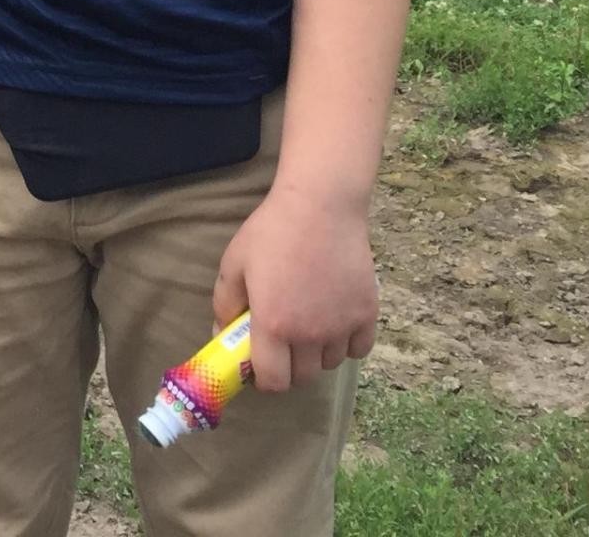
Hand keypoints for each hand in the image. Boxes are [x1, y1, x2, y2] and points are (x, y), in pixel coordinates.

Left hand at [212, 184, 379, 392]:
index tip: (259, 365)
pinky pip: (358, 350)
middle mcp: (311, 334)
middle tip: (281, 344)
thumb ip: (225, 305)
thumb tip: (221, 334)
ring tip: (307, 326)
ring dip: (316, 355)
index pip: (273, 382)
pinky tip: (334, 322)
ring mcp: (342, 326)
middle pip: (303, 378)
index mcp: (274, 325)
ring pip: (330, 364)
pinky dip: (346, 344)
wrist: (321, 206)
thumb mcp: (234, 264)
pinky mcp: (367, 314)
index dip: (263, 379)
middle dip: (288, 368)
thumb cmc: (272, 232)